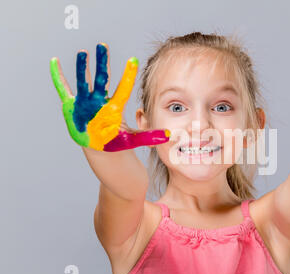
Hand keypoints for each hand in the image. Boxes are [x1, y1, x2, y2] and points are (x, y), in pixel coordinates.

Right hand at [50, 43, 169, 150]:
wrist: (99, 147)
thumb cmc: (116, 141)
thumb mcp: (132, 139)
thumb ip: (149, 137)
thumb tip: (170, 136)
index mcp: (114, 107)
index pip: (123, 89)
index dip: (128, 76)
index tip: (134, 60)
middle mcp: (100, 101)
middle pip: (101, 79)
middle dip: (101, 64)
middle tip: (103, 46)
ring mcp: (85, 103)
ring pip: (84, 82)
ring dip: (82, 68)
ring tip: (83, 52)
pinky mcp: (72, 106)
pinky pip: (63, 89)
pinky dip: (58, 76)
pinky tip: (55, 62)